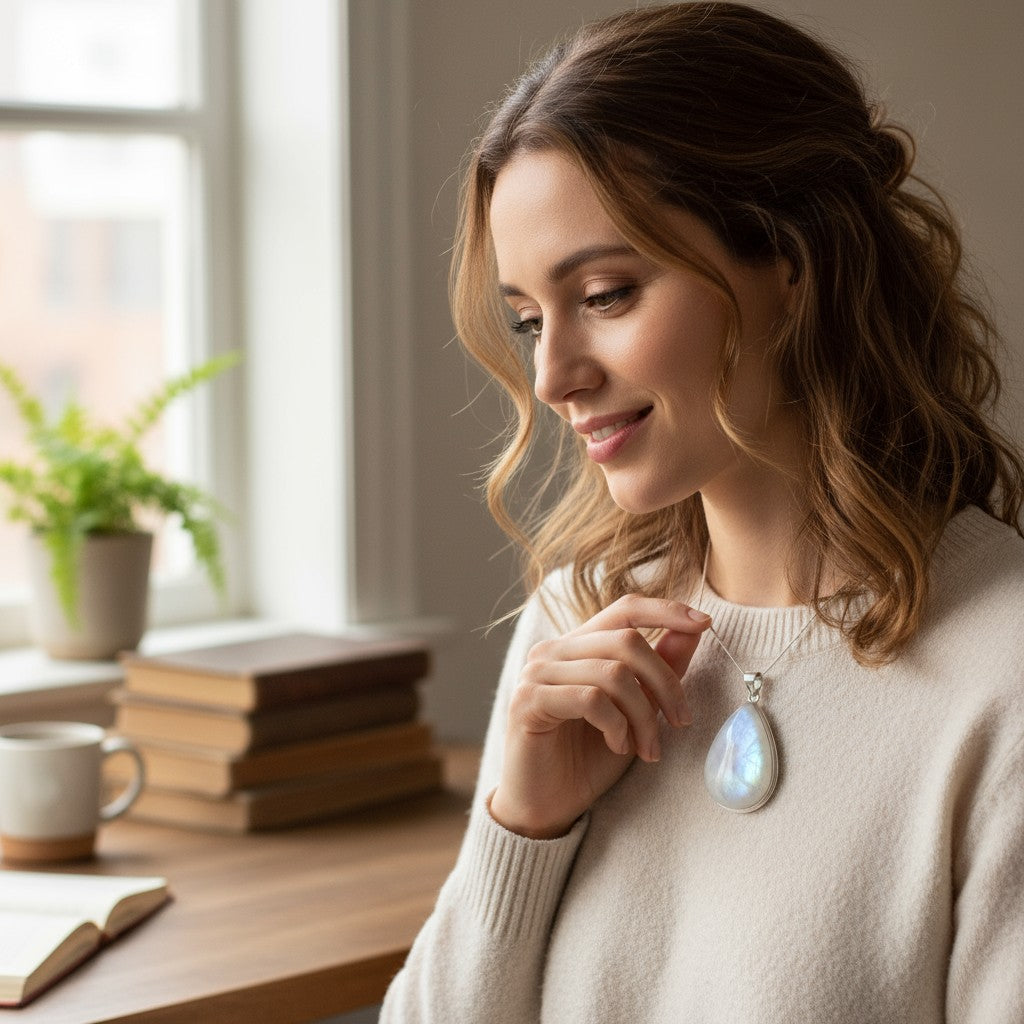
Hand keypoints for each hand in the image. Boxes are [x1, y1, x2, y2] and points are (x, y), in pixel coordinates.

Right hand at [488, 595, 710, 838]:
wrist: (546, 807)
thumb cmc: (589, 758)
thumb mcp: (637, 711)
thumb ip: (660, 668)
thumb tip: (695, 627)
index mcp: (579, 645)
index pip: (625, 609)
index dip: (666, 610)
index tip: (705, 622)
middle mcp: (554, 650)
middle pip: (627, 641)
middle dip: (666, 683)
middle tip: (681, 722)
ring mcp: (537, 673)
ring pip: (613, 673)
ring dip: (643, 716)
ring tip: (647, 748)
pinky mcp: (528, 701)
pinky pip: (590, 699)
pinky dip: (616, 725)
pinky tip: (618, 746)